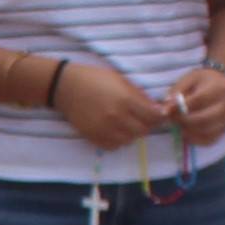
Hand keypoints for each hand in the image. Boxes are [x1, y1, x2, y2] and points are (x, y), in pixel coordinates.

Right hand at [46, 57, 171, 151]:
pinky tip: (115, 130)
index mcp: (126, 100)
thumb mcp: (120, 80)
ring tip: (126, 123)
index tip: (158, 114)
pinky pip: (114, 146)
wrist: (65, 87)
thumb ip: (139, 95)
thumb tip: (155, 108)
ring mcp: (104, 129)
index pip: (153, 116)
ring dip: (131, 134)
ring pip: (129, 140)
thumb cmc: (94, 78)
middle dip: (146, 125)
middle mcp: (116, 117)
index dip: (159, 116)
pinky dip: (118, 140)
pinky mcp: (93, 137)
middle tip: (142, 118)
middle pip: (143, 131)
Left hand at [162, 64, 224, 140]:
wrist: (224, 83)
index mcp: (217, 89)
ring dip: (187, 131)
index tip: (166, 112)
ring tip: (178, 125)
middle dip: (182, 121)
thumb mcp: (189, 79)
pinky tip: (187, 133)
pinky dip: (195, 140)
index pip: (197, 101)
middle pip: (202, 119)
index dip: (179, 108)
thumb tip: (166, 108)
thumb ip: (177, 91)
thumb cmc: (204, 81)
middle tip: (171, 119)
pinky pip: (209, 140)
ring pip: (205, 132)